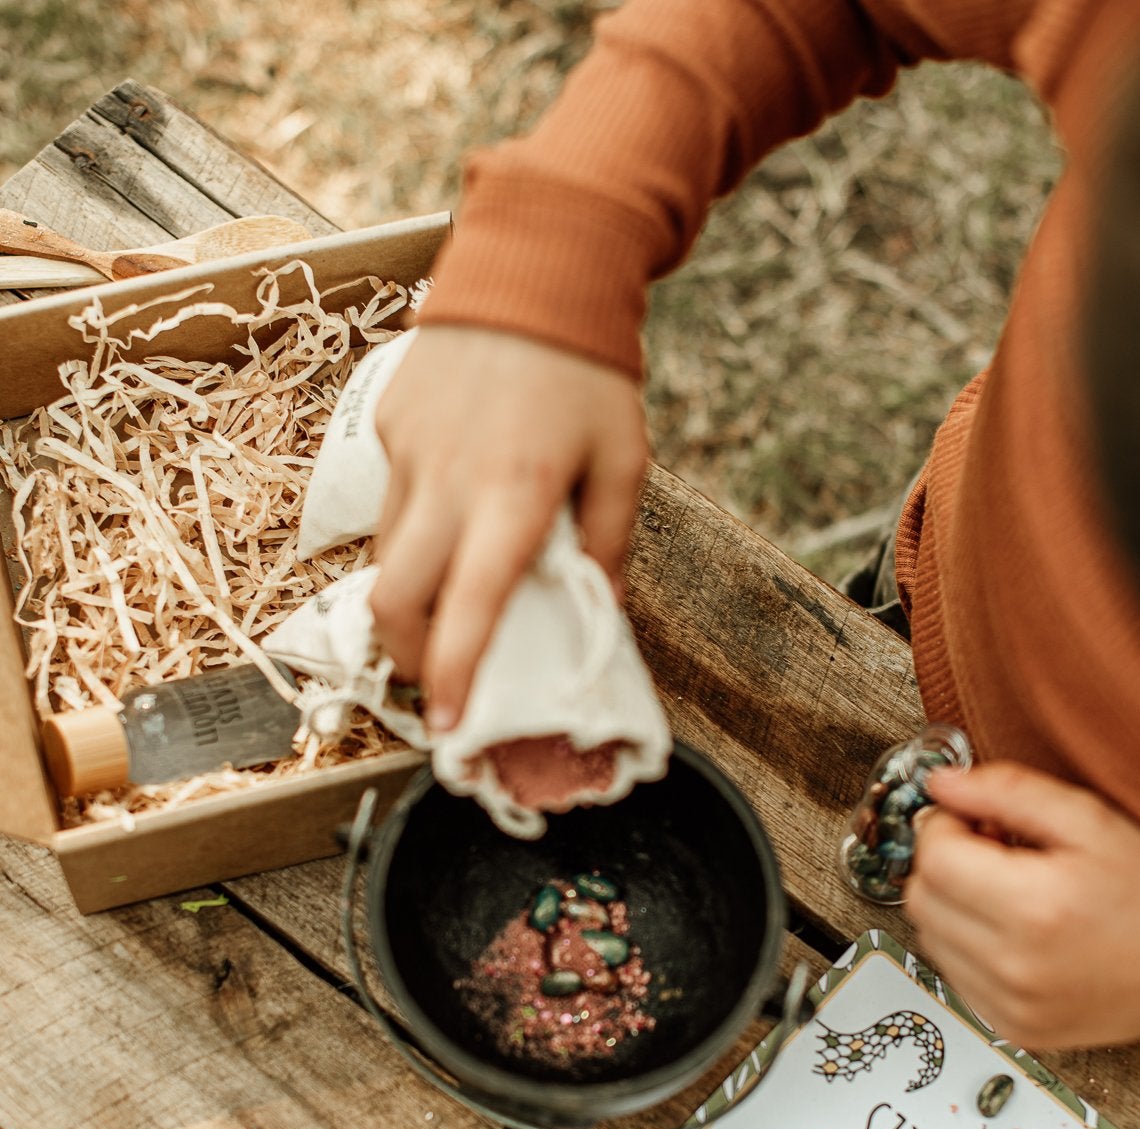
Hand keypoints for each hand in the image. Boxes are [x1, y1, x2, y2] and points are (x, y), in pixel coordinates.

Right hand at [371, 326, 648, 728]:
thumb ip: (608, 543)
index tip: (449, 723)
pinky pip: (392, 497)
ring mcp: (405, 451)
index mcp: (513, 494)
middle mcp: (446, 480)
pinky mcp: (386, 425)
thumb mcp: (623, 460)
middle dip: (408, 654)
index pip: (471, 606)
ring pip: (385, 553)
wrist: (533, 264)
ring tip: (451, 596)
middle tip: (438, 675)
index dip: (456, 674)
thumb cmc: (589, 370)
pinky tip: (457, 499)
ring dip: (411, 592)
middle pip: (392, 598)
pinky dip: (418, 524)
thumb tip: (599, 611)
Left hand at [904, 761, 1139, 1048]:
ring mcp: (1011, 1005)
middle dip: (945, 863)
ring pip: (930, 937)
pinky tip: (1014, 930)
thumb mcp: (1090, 820)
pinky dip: (968, 945)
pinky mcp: (1012, 1027)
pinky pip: (954, 974)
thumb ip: (1008, 792)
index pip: (933, 857)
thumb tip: (941, 784)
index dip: (945, 825)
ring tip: (1010, 891)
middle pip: (922, 898)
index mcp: (1035, 909)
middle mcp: (1015, 966)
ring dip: (954, 905)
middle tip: (994, 850)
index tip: (974, 818)